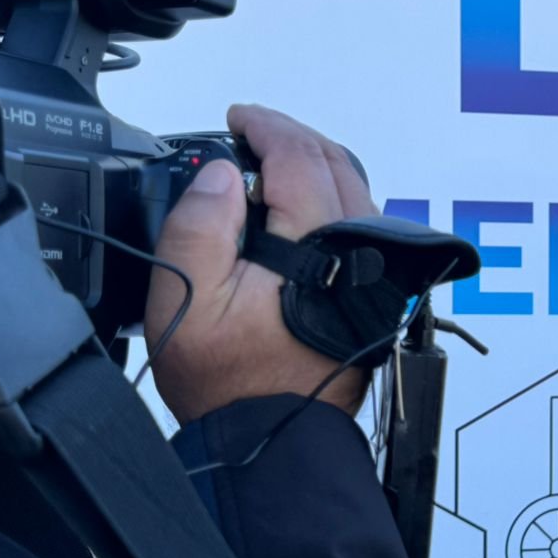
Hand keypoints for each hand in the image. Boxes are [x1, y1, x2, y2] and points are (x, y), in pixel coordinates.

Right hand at [146, 104, 378, 423]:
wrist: (270, 439)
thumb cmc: (230, 382)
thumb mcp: (185, 300)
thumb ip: (201, 226)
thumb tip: (225, 174)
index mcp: (316, 247)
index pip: (302, 158)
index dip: (268, 127)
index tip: (240, 118)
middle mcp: (357, 254)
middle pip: (337, 166)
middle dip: (294, 139)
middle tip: (252, 133)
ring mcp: (371, 275)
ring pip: (355, 193)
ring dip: (316, 168)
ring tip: (270, 165)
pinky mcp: (372, 295)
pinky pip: (360, 224)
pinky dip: (331, 200)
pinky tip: (297, 211)